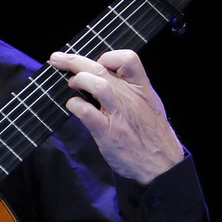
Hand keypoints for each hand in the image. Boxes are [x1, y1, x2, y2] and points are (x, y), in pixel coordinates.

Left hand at [49, 50, 184, 183]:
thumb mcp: (151, 105)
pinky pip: (87, 112)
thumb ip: (133, 91)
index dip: (109, 56)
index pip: (128, 59)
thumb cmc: (154, 137)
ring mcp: (119, 114)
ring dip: (79, 79)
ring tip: (70, 83)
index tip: (96, 62)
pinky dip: (75, 105)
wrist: (163, 166)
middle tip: (58, 59)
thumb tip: (109, 79)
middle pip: (101, 68)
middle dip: (75, 60)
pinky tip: (72, 106)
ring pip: (98, 84)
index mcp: (142, 89)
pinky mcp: (108, 132)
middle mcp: (130, 98)